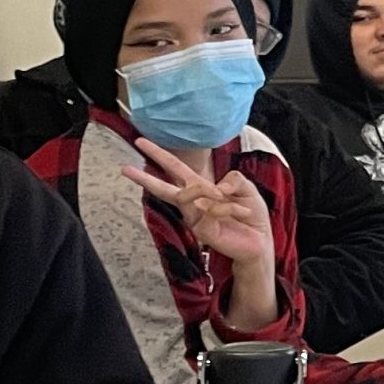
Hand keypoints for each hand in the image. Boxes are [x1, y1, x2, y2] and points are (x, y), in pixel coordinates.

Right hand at [126, 138, 274, 273]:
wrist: (259, 241)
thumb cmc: (250, 214)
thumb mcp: (247, 188)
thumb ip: (234, 179)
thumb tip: (219, 187)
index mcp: (201, 187)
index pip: (176, 168)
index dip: (159, 155)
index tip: (140, 142)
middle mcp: (193, 201)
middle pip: (164, 187)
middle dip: (145, 178)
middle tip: (124, 169)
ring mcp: (194, 216)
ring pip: (185, 195)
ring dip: (205, 191)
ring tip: (225, 197)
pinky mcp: (200, 229)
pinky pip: (208, 209)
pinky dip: (226, 207)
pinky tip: (240, 212)